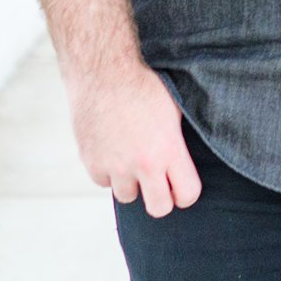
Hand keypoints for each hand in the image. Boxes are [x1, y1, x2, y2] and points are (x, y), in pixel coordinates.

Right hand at [66, 58, 202, 216]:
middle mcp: (142, 163)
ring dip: (131, 182)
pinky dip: (108, 172)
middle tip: (158, 182)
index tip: (181, 185)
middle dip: (161, 198)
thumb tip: (189, 160)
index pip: (187, 195)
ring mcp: (114, 165)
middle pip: (158, 209)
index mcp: (169, 149)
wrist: (103, 71)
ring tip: (132, 158)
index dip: (186, 193)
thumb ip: (180, 141)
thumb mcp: (175, 108)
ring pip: (127, 196)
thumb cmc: (143, 84)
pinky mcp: (91, 162)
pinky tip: (113, 150)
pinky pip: (103, 182)